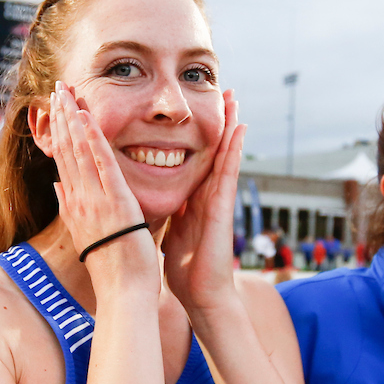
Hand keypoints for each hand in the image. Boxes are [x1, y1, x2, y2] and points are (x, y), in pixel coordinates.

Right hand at [50, 83, 157, 291]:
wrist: (123, 294)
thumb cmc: (113, 270)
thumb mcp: (87, 236)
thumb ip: (72, 210)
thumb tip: (58, 188)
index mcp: (75, 207)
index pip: (63, 162)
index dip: (58, 133)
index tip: (54, 109)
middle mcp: (79, 201)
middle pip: (65, 151)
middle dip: (60, 118)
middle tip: (56, 88)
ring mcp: (94, 201)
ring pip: (78, 152)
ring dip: (71, 119)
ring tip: (65, 92)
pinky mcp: (114, 203)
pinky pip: (101, 165)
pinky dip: (93, 140)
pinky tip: (86, 118)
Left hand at [163, 89, 246, 312]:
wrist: (201, 294)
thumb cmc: (184, 269)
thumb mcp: (167, 231)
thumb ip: (162, 213)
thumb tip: (142, 201)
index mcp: (190, 198)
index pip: (189, 158)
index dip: (189, 134)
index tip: (188, 110)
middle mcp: (205, 194)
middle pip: (210, 149)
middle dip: (213, 121)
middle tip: (218, 90)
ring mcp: (217, 199)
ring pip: (224, 153)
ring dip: (229, 125)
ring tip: (232, 97)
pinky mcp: (223, 207)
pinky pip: (229, 171)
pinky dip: (236, 149)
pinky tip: (241, 127)